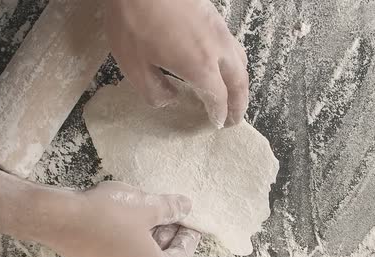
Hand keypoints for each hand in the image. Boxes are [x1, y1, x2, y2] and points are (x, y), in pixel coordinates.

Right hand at [32, 181, 200, 256]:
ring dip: (151, 239)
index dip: (188, 239)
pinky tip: (132, 221)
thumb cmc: (106, 214)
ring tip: (153, 214)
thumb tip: (185, 207)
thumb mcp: (146, 206)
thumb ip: (170, 208)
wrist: (59, 218)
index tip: (192, 225)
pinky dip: (133, 243)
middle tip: (174, 216)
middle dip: (169, 238)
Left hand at [105, 0, 248, 127]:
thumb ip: (154, 91)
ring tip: (234, 92)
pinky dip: (235, 61)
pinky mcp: (213, 14)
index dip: (220, 114)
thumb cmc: (134, 21)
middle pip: (239, 81)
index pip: (218, 98)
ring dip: (241, 81)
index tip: (217, 123)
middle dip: (240, 103)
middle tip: (236, 118)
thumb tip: (169, 100)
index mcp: (200, 67)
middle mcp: (217, 49)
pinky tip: (222, 61)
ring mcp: (218, 29)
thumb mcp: (134, 66)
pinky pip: (233, 44)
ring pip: (241, 60)